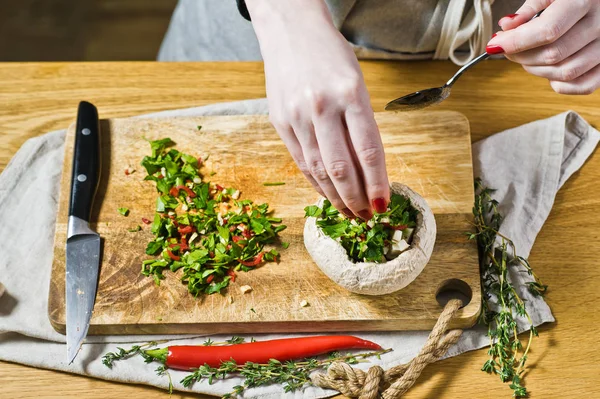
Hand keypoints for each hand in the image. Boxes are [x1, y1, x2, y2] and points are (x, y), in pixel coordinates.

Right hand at [246, 0, 389, 218]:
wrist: (290, 30)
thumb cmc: (331, 55)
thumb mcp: (356, 82)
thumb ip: (361, 123)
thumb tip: (369, 169)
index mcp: (350, 94)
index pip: (368, 151)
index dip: (377, 183)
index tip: (384, 203)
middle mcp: (322, 107)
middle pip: (342, 167)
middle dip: (357, 198)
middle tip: (367, 215)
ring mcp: (297, 116)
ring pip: (319, 170)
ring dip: (336, 197)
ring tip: (349, 212)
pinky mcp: (280, 121)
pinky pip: (300, 161)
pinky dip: (315, 182)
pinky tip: (327, 194)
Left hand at [486, 0, 599, 94]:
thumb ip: (530, 7)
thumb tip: (506, 28)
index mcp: (586, 0)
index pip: (547, 31)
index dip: (516, 42)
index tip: (495, 44)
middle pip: (553, 54)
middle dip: (521, 55)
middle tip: (508, 48)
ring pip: (564, 72)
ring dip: (535, 69)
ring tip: (526, 56)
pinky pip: (582, 86)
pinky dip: (559, 84)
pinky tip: (548, 69)